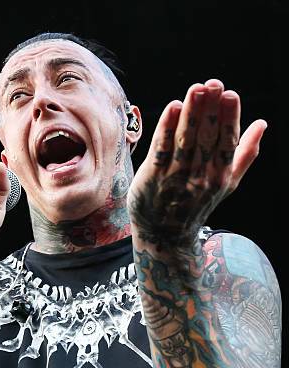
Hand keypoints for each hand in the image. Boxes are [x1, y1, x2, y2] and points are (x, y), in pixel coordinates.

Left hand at [127, 79, 266, 247]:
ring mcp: (175, 176)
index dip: (230, 118)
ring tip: (196, 89)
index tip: (231, 94)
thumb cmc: (197, 203)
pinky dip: (167, 129)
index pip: (227, 142)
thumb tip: (263, 124)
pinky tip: (173, 108)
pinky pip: (161, 149)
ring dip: (190, 114)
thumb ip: (245, 154)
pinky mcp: (153, 176)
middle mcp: (200, 175)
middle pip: (206, 138)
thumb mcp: (226, 183)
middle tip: (213, 83)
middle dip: (210, 110)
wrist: (166, 235)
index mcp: (220, 174)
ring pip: (185, 140)